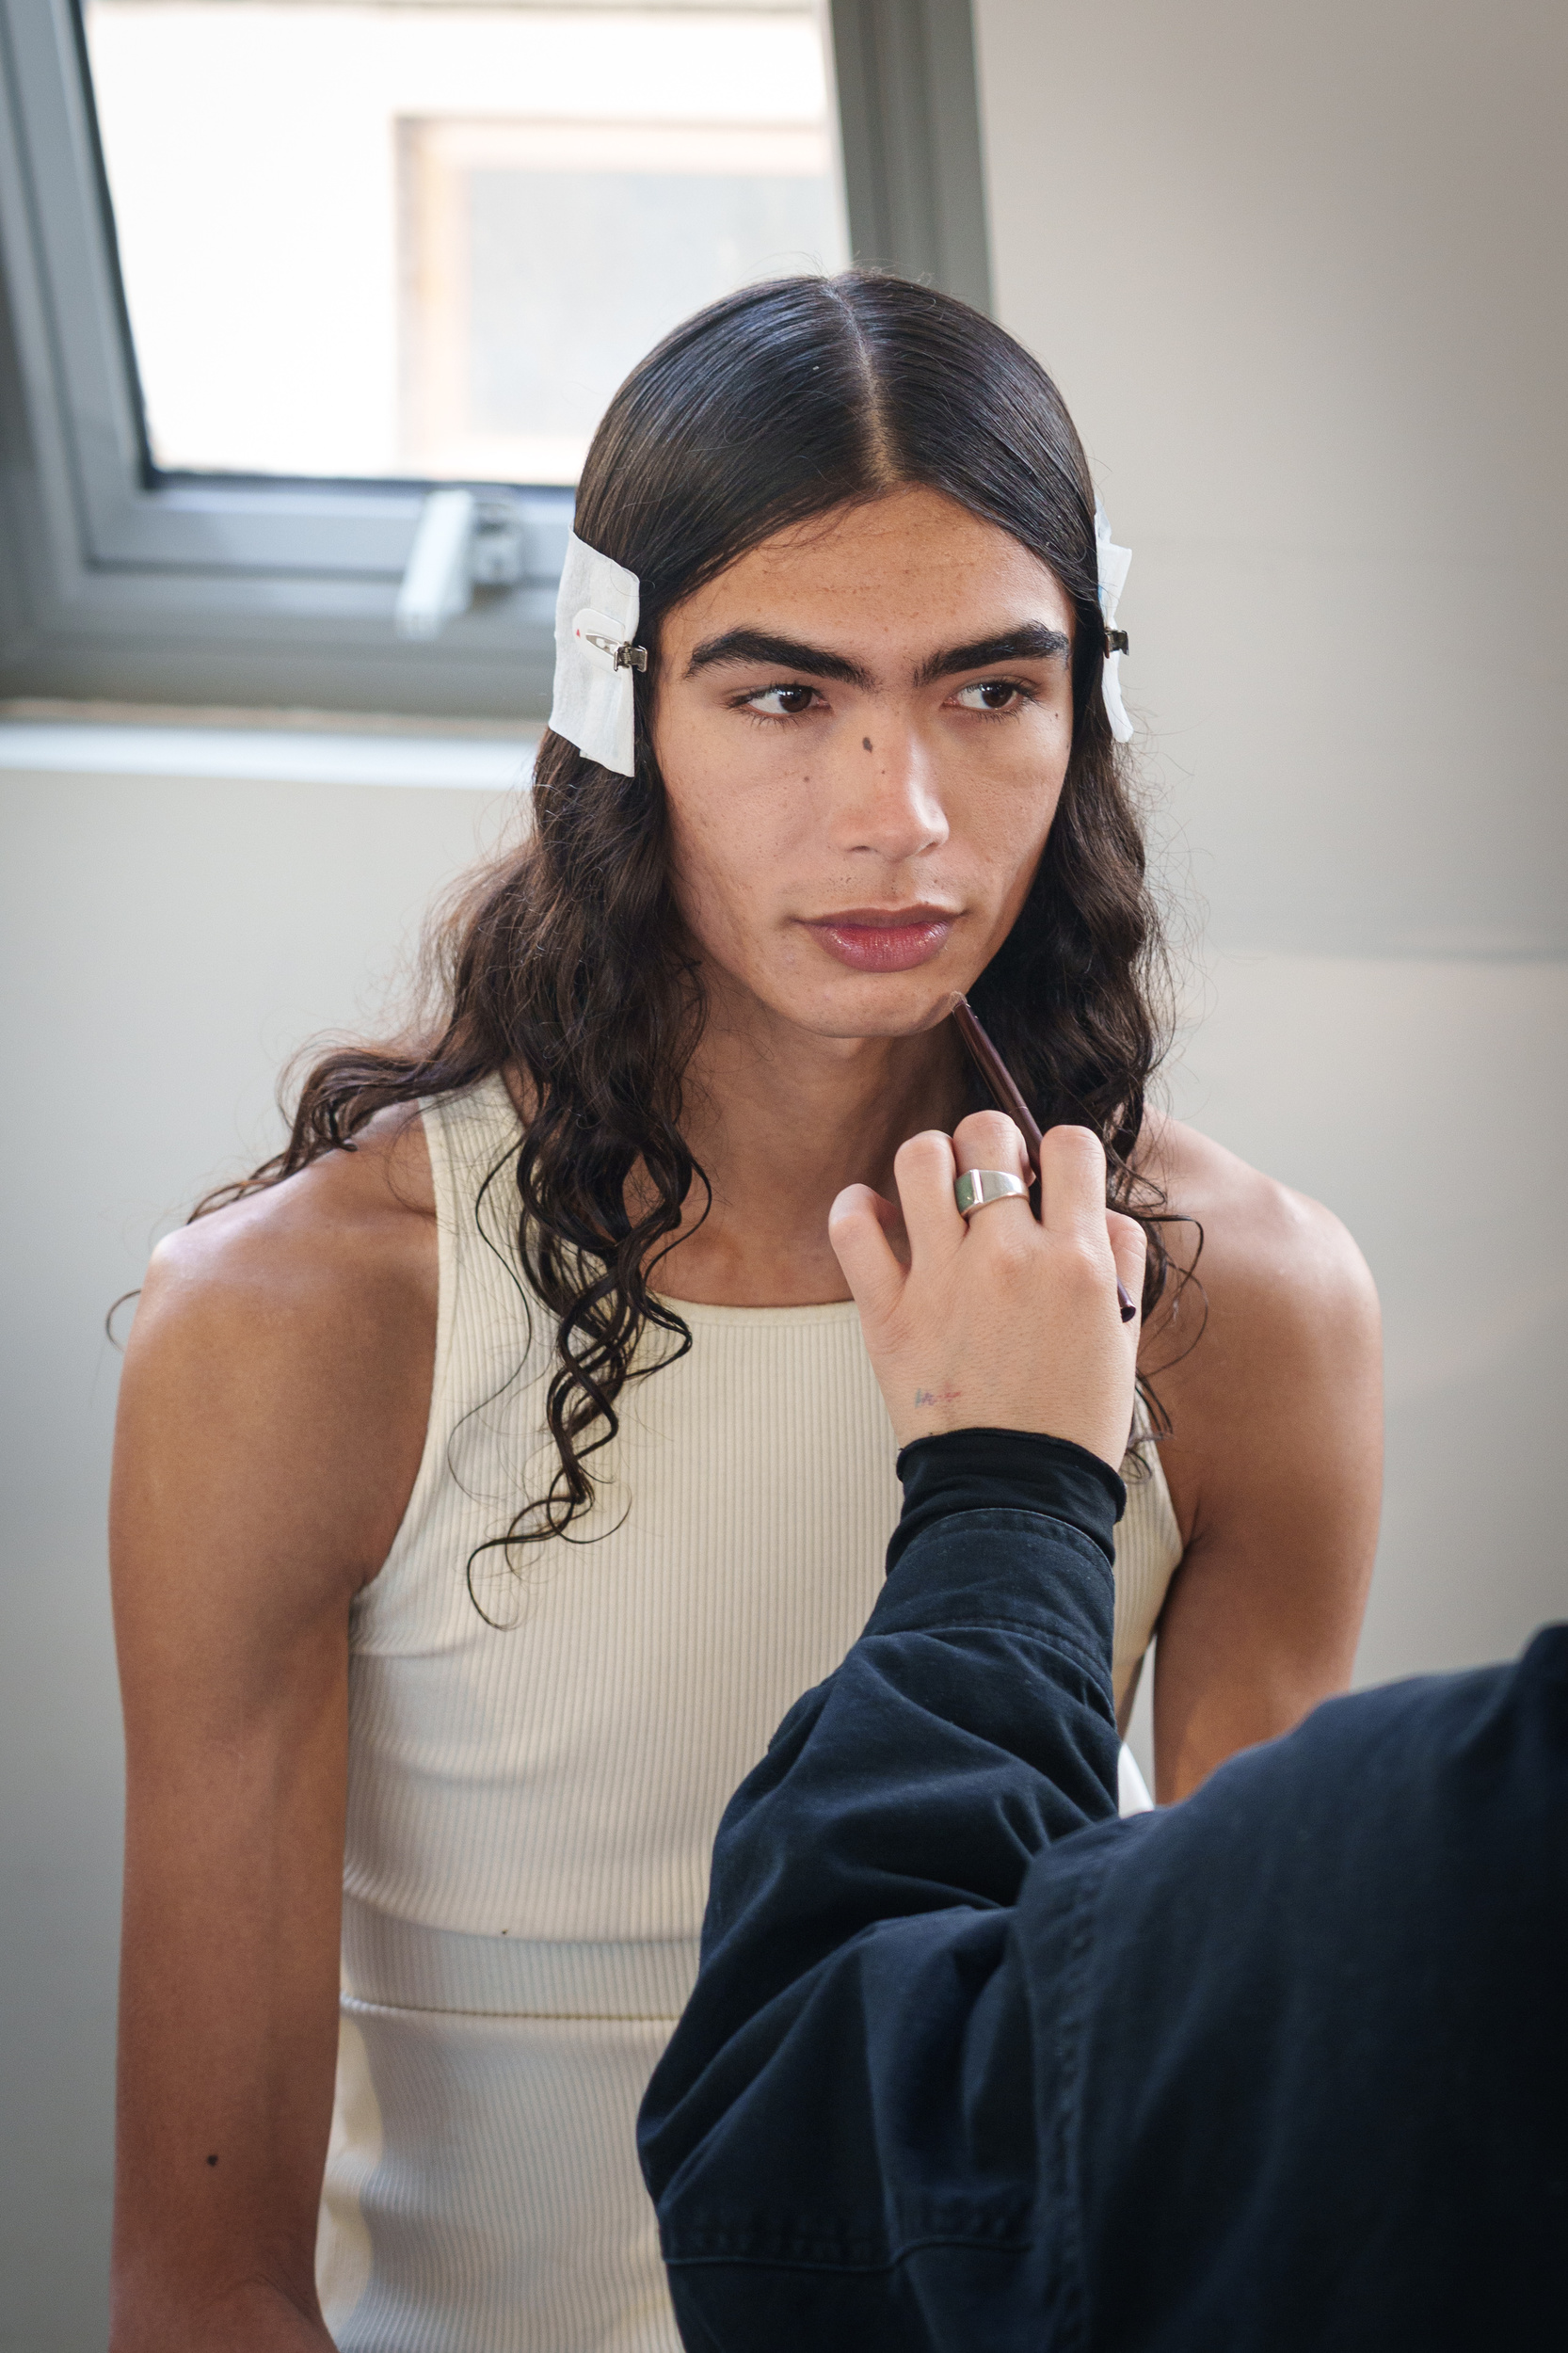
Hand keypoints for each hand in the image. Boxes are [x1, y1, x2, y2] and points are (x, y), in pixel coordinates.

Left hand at [828, 1111, 1145, 1467]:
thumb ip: (1118, 1258)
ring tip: (936, 1192)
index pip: (1071, 1144)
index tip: (1046, 1181)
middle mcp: (1010, 1257)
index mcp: (1077, 1261)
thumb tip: (1095, 1206)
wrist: (1016, 1496)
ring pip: (920, 1158)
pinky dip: (857, 1208)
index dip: (1058, 1152)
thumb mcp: (1123, 1335)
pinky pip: (852, 1227)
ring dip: (930, 1161)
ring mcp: (943, 1281)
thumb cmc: (1073, 1420)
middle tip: (989, 1183)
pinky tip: (876, 1216)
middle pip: (988, 1131)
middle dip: (989, 1142)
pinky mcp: (888, 1313)